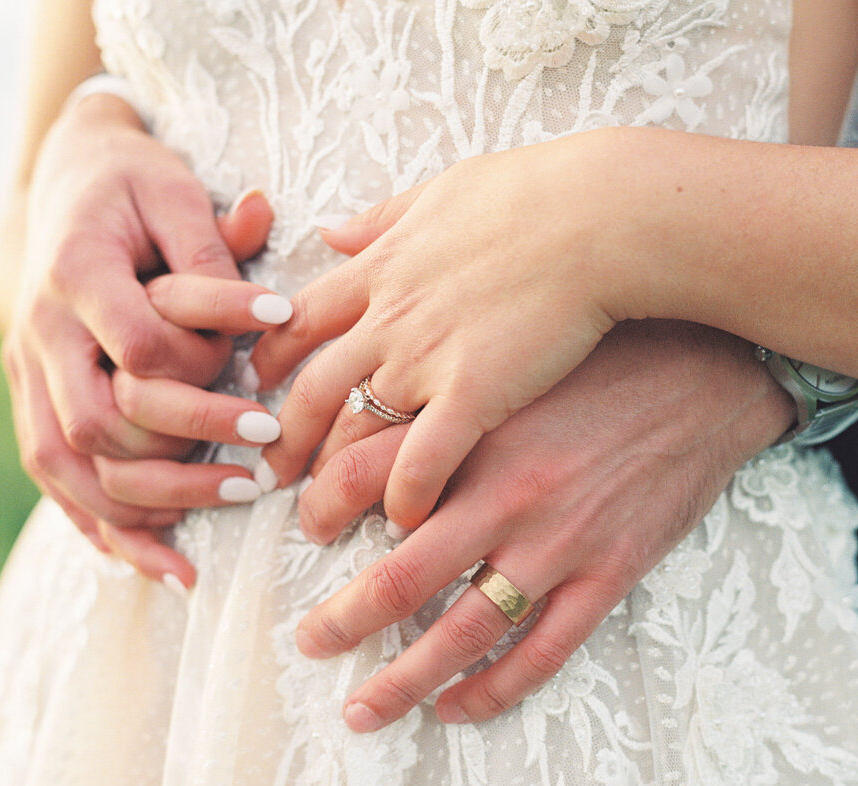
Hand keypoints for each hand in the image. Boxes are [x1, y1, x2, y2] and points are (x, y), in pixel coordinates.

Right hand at [2, 94, 286, 580]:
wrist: (66, 180)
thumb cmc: (134, 183)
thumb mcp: (176, 189)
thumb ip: (216, 244)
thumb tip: (273, 306)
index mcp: (75, 270)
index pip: (137, 345)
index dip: (206, 370)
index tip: (270, 387)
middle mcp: (39, 329)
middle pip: (97, 420)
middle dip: (185, 450)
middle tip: (264, 455)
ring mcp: (26, 371)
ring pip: (66, 465)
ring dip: (145, 506)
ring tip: (228, 513)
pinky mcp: (32, 398)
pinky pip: (54, 478)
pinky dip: (102, 526)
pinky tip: (156, 562)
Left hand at [254, 131, 636, 530]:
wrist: (594, 216)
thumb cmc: (533, 194)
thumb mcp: (440, 192)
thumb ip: (382, 219)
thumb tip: (334, 228)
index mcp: (381, 269)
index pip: (302, 319)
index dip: (274, 357)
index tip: (263, 386)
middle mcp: (389, 318)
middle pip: (315, 387)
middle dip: (288, 435)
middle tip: (273, 472)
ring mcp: (426, 358)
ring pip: (355, 430)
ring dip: (334, 477)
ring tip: (325, 514)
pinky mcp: (472, 393)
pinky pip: (421, 461)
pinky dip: (403, 496)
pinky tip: (400, 522)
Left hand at [292, 320, 794, 729]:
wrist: (711, 371)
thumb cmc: (607, 352)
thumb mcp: (512, 347)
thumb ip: (438, 366)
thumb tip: (371, 361)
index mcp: (473, 430)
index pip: (364, 476)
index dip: (319, 508)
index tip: (307, 528)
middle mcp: (505, 492)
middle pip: (401, 576)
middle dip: (344, 622)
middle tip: (309, 644)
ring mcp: (560, 540)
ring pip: (466, 630)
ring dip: (405, 679)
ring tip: (364, 709)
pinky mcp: (610, 571)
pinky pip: (544, 649)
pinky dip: (496, 688)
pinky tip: (459, 707)